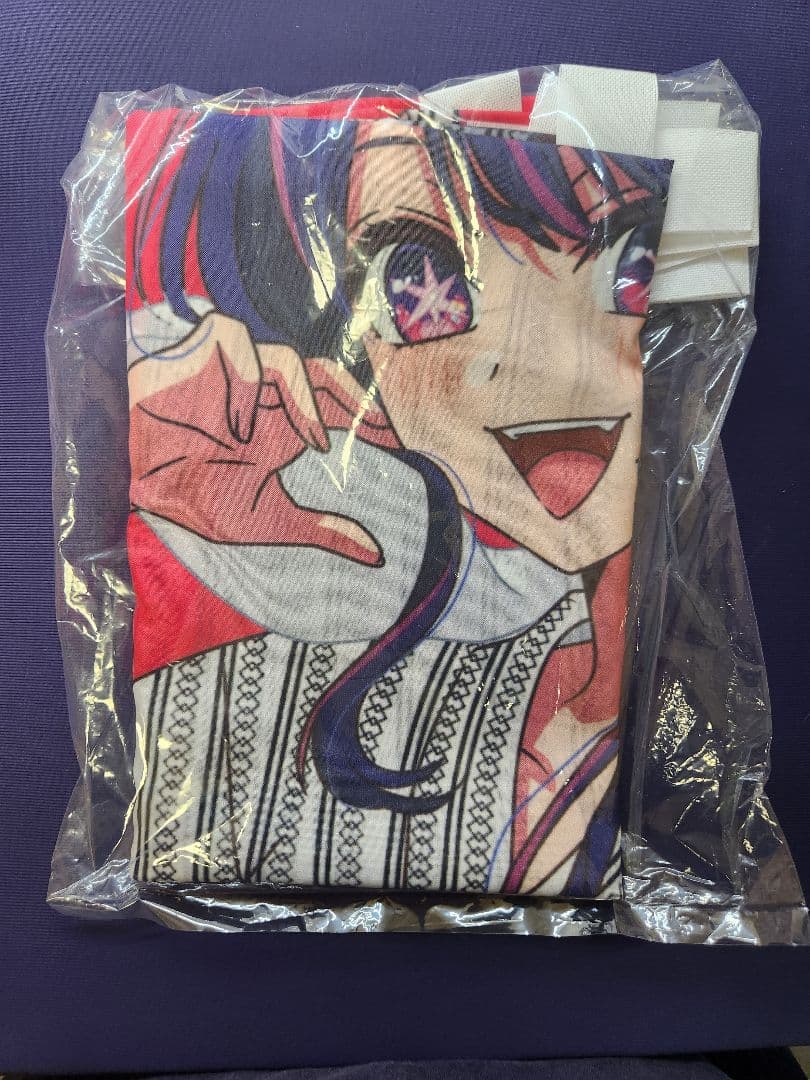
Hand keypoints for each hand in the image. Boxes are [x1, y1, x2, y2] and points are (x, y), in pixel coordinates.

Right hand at [128, 312, 388, 563]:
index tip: (396, 440)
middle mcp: (265, 395)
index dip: (365, 414)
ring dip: (298, 395)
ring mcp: (235, 374)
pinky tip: (237, 426)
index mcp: (284, 425)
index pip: (335, 404)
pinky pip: (231, 341)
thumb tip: (377, 554)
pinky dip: (240, 377)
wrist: (149, 494)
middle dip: (350, 394)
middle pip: (320, 371)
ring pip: (282, 355)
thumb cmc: (204, 504)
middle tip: (375, 426)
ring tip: (309, 442)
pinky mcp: (199, 356)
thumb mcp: (273, 522)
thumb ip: (325, 533)